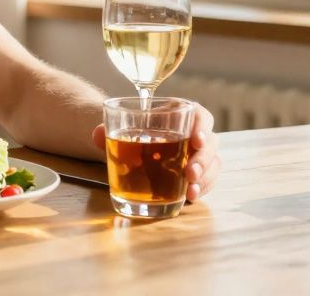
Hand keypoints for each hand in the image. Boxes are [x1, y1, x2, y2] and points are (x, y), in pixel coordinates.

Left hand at [90, 103, 219, 202]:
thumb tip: (97, 135)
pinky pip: (207, 180)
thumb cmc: (131, 133)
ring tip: (191, 191)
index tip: (195, 140)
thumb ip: (107, 130)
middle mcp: (194, 133)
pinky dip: (202, 188)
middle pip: (210, 142)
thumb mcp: (119, 129)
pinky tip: (191, 197)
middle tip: (190, 172)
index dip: (202, 127)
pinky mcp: (197, 173)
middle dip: (203, 159)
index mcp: (178, 114)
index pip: (200, 116)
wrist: (128, 149)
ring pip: (213, 163)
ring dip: (205, 177)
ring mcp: (197, 154)